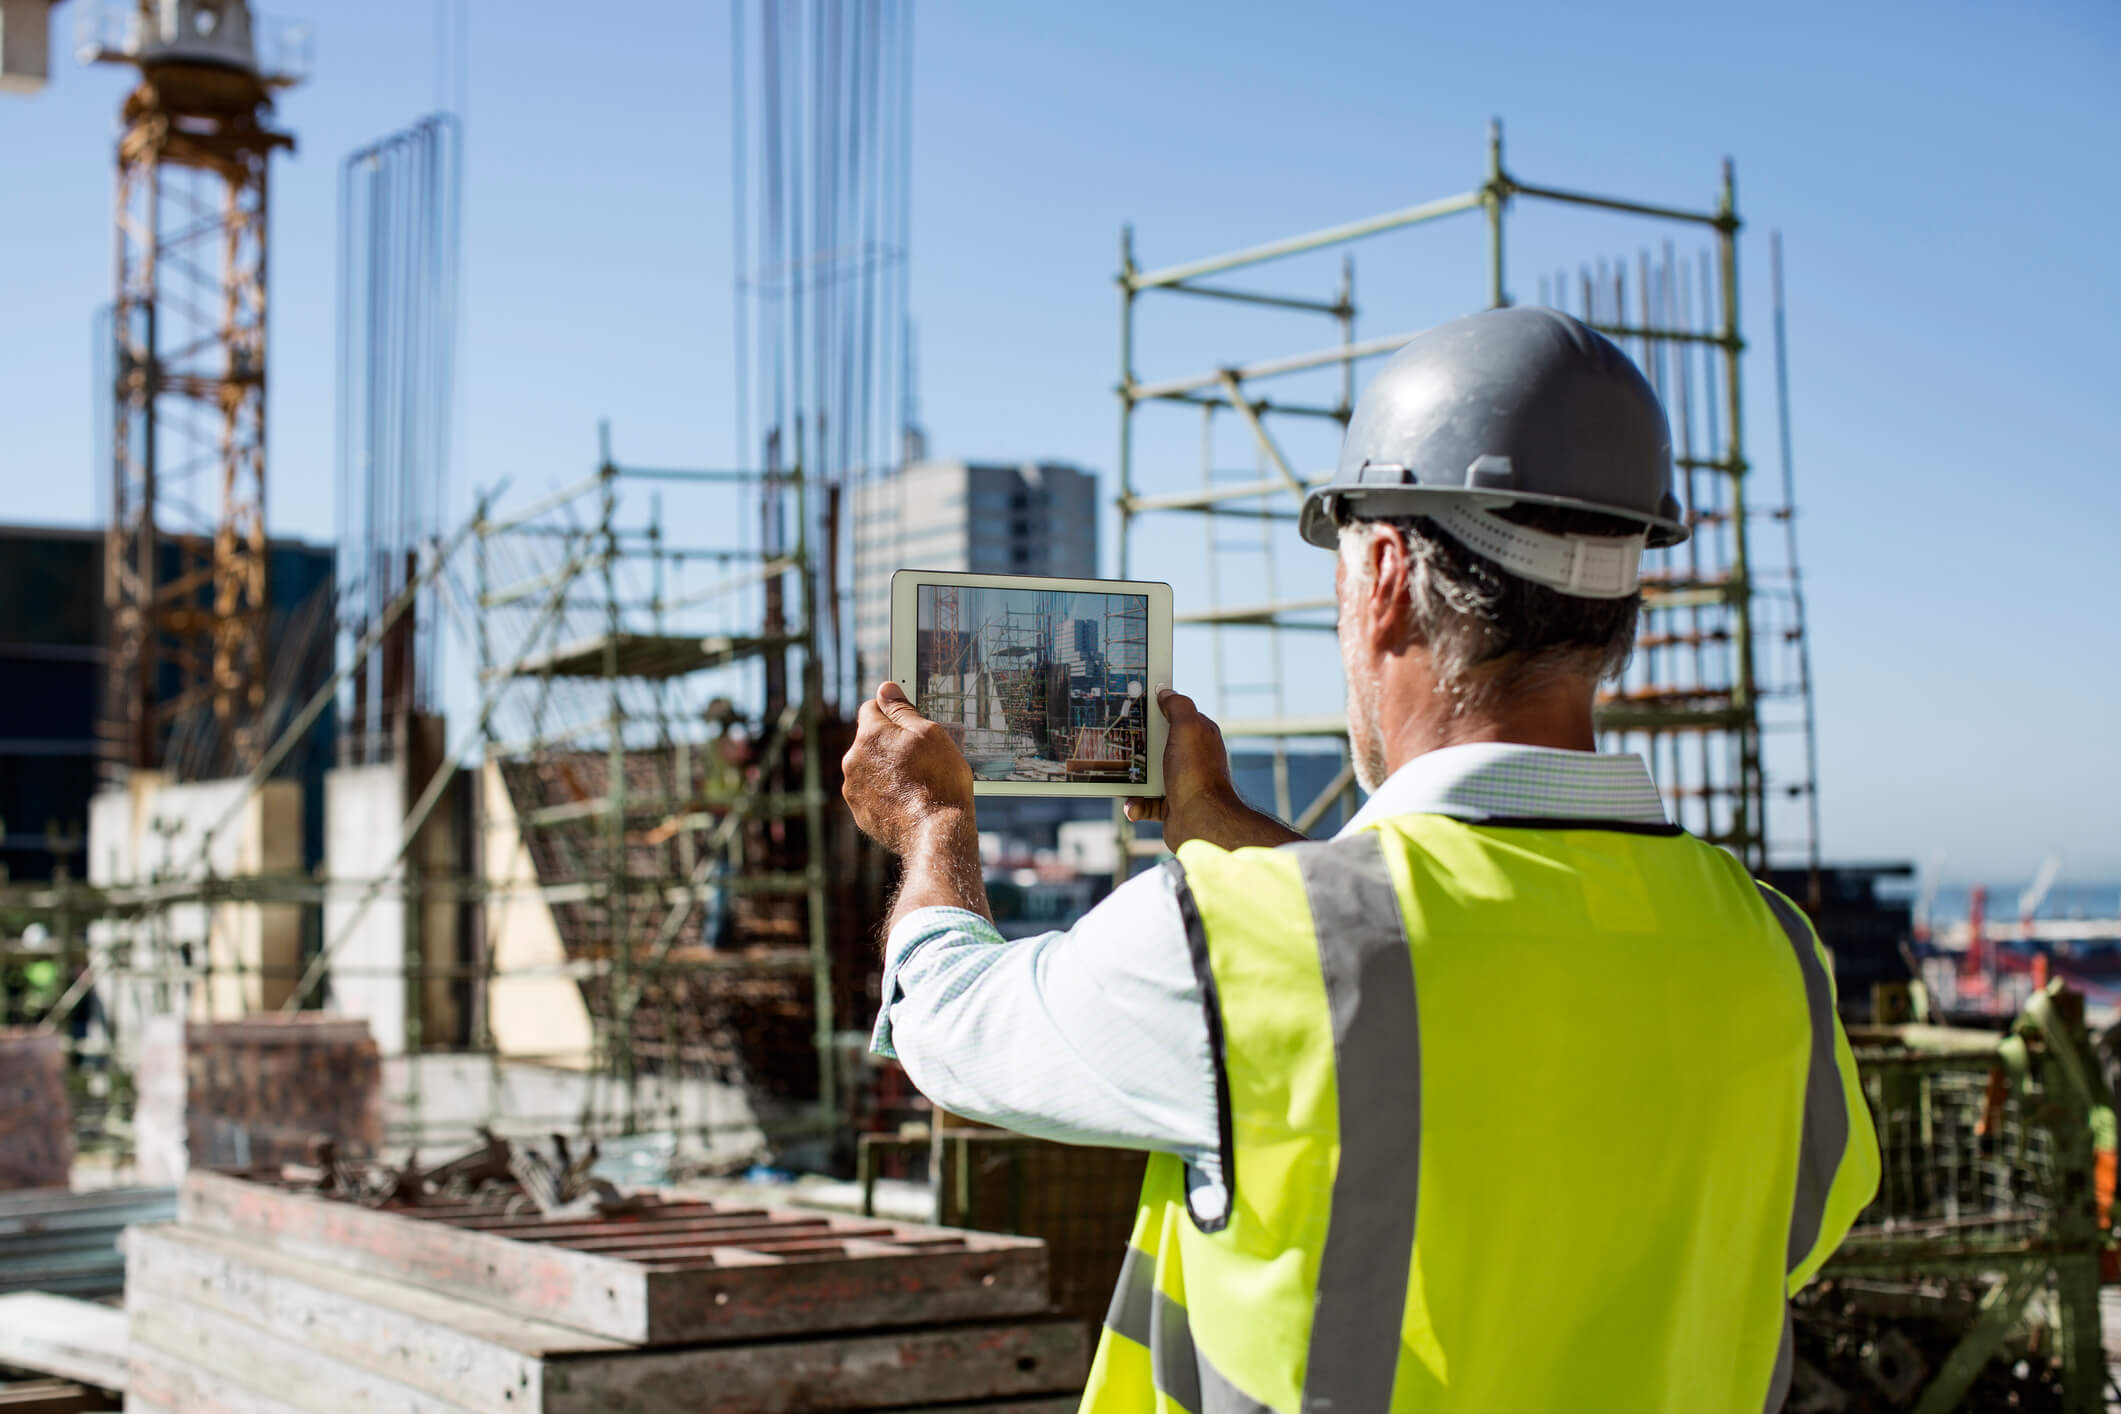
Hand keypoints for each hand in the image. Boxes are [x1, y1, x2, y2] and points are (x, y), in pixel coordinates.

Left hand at [841, 681, 976, 856]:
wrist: (937, 832)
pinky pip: (871, 794)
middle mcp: (853, 760)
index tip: (909, 724)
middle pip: (870, 740)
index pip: (871, 707)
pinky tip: (909, 801)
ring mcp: (854, 789)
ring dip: (887, 770)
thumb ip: (902, 710)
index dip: (892, 712)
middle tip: (920, 757)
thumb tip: (886, 689)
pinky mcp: (860, 813)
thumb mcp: (930, 734)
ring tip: (917, 783)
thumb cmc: (939, 780)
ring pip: (870, 768)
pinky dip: (886, 794)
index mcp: (869, 735)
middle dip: (890, 744)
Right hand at [1125, 688, 1303, 851]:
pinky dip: (1136, 805)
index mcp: (1198, 736)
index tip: (1132, 707)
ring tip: (1123, 781)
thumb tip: (1166, 690)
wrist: (1201, 823)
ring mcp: (1179, 782)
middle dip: (1135, 747)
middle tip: (1118, 745)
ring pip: (1145, 774)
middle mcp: (1190, 758)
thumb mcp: (1188, 727)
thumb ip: (1178, 705)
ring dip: (1131, 779)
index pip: (1174, 715)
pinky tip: (1134, 806)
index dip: (1155, 710)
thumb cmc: (1195, 774)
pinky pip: (1144, 802)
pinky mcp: (1169, 805)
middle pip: (1154, 744)